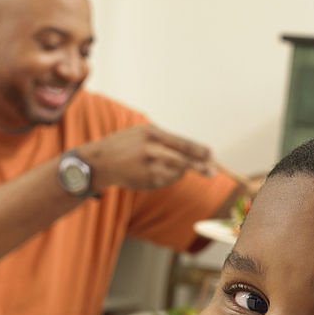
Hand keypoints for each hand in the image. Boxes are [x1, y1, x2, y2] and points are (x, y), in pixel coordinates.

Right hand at [87, 124, 214, 190]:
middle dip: (200, 167)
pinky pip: (165, 182)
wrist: (100, 161)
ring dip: (179, 172)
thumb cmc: (125, 144)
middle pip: (183, 161)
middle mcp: (151, 151)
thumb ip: (166, 139)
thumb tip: (194, 150)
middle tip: (213, 172)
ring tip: (162, 165)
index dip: (199, 151)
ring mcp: (148, 168)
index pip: (182, 143)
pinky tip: (152, 172)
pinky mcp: (146, 181)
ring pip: (176, 174)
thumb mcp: (143, 132)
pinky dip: (166, 178)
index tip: (211, 155)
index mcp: (152, 134)